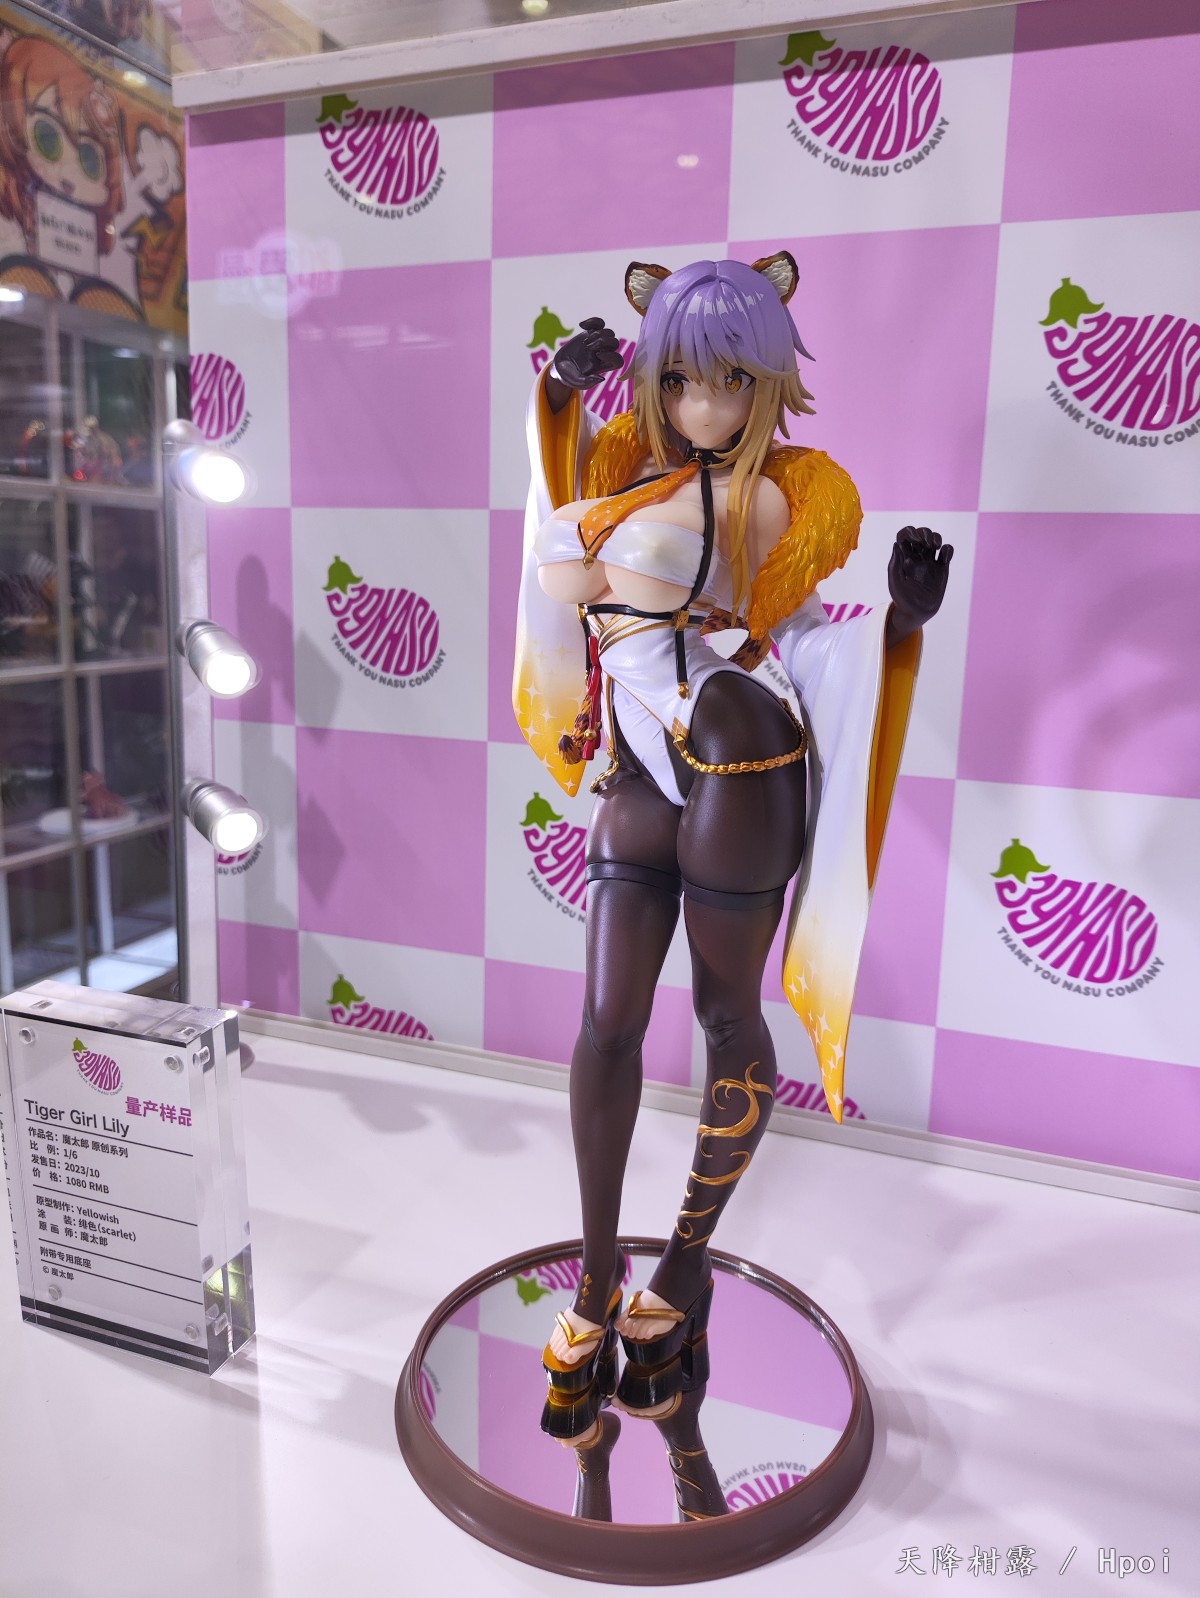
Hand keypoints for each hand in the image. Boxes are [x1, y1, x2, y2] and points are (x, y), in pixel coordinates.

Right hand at [552, 317, 623, 390]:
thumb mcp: (577, 382)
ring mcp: (597, 342)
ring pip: (609, 333)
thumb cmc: (570, 377)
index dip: (612, 355)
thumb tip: (602, 378)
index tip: (598, 355)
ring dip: (597, 334)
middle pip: (615, 343)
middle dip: (603, 342)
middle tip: (588, 347)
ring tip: (584, 343)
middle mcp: (603, 353)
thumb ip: (588, 382)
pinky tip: (581, 325)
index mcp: (603, 366)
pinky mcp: (589, 333)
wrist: (560, 366)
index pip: (618, 359)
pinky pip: (599, 323)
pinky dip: (592, 321)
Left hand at [886, 525, 951, 646]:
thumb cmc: (903, 599)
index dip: (910, 532)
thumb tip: (897, 544)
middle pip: (921, 534)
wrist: (917, 612)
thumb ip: (895, 563)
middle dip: (924, 533)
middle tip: (925, 543)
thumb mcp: (895, 581)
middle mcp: (917, 556)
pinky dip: (948, 549)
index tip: (914, 540)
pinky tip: (944, 557)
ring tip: (934, 546)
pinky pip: (947, 552)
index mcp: (903, 557)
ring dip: (936, 537)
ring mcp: (930, 561)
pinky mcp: (941, 568)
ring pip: (935, 539)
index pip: (905, 536)